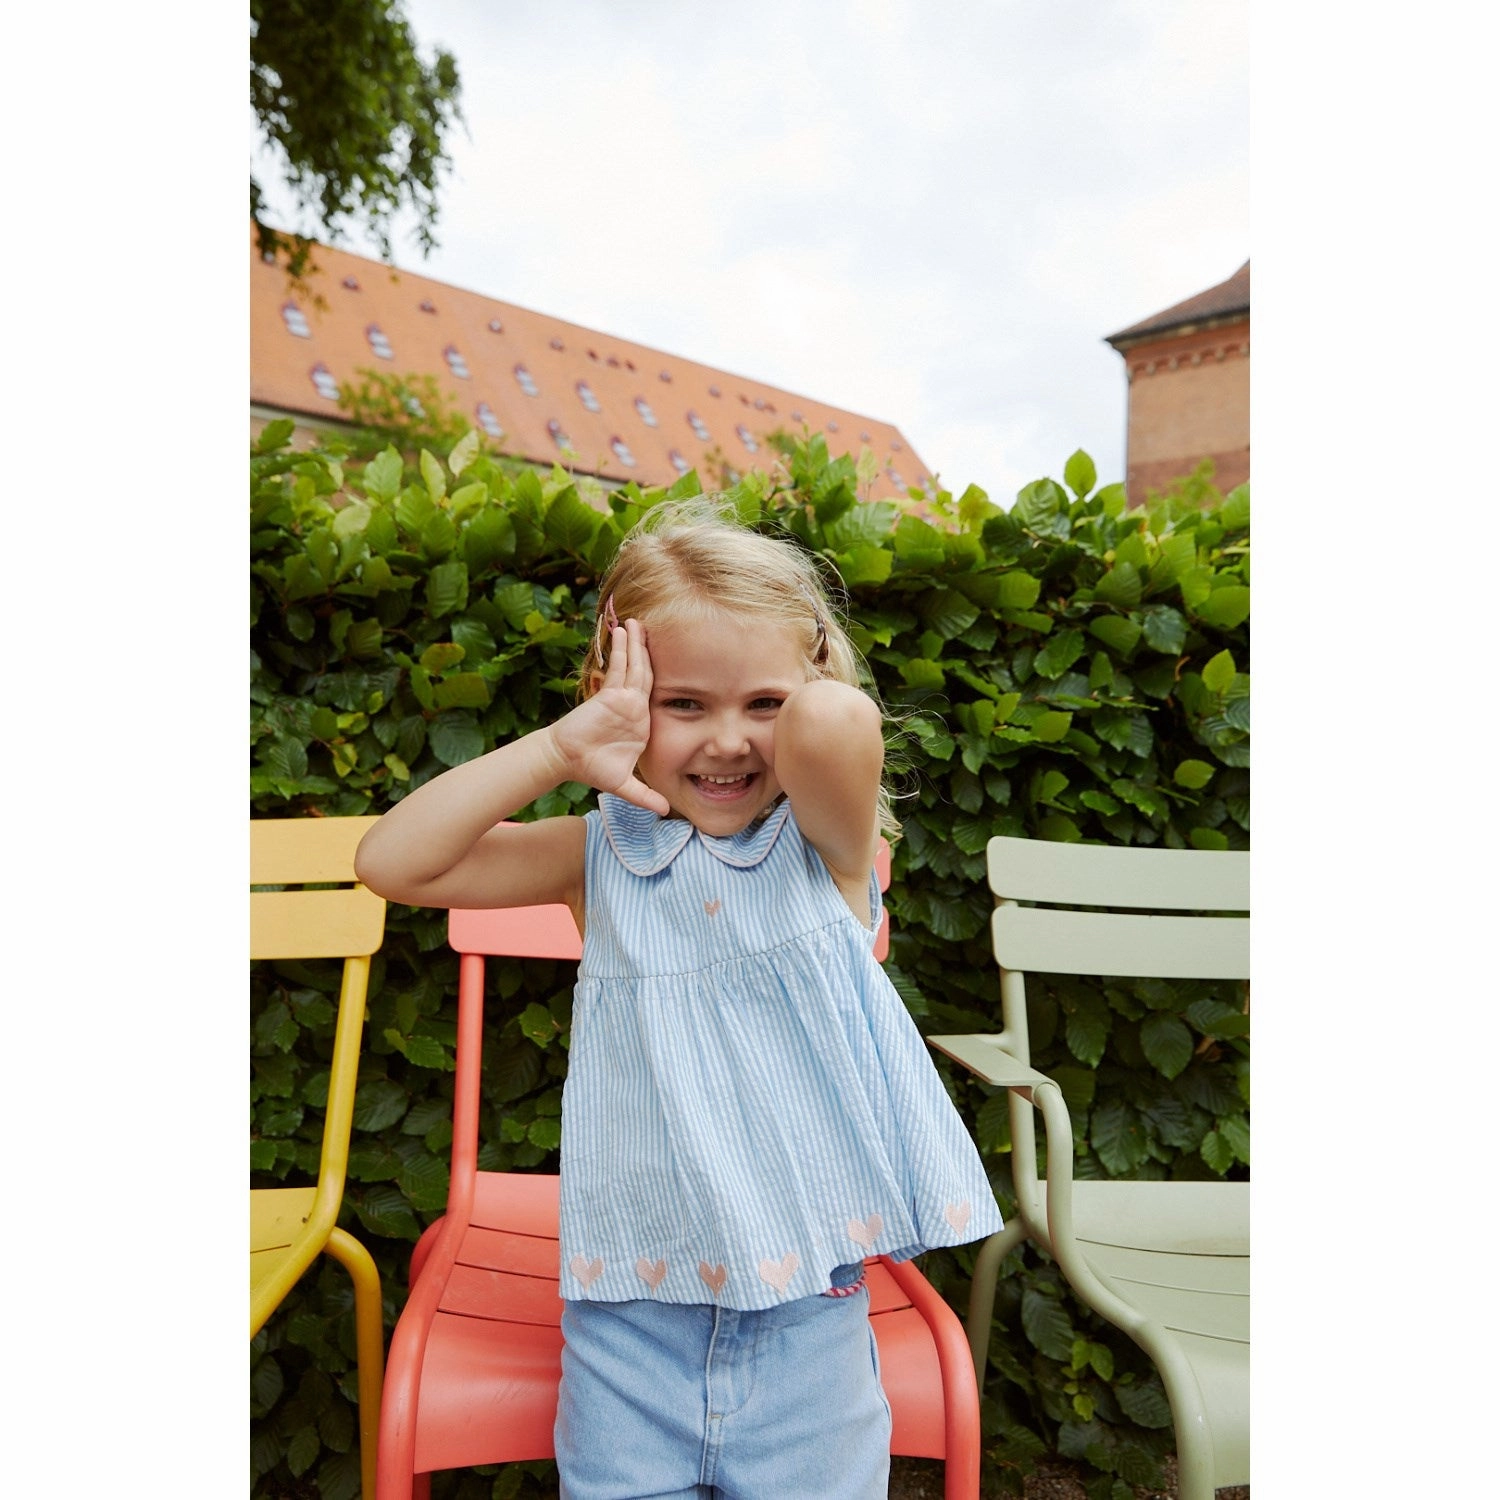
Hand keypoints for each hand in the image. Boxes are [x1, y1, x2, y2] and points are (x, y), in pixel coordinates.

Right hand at [551, 618, 670, 815]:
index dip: (671, 678)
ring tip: (640, 622)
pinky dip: (622, 649)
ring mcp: (622, 698)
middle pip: (648, 674)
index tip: (683, 662)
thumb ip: (645, 796)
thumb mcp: (624, 785)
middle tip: (660, 628)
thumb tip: (666, 811)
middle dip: (651, 652)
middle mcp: (635, 707)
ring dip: (638, 644)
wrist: (567, 761)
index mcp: (643, 724)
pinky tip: (623, 632)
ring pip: (635, 666)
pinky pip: (618, 667)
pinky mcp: (608, 694)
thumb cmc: (592, 769)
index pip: (660, 696)